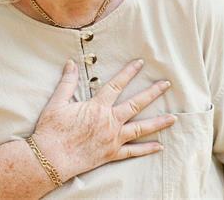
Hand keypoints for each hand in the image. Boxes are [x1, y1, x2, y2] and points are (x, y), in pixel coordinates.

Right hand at [32, 59, 174, 183]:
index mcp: (98, 107)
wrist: (49, 159)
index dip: (129, 72)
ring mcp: (113, 139)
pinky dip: (146, 149)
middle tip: (166, 85)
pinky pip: (132, 152)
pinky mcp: (111, 154)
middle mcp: (109, 122)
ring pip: (140, 128)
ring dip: (158, 122)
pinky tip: (159, 146)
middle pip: (136, 104)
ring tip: (173, 118)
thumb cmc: (51, 131)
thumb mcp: (57, 102)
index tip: (140, 63)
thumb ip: (67, 82)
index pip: (117, 85)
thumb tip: (70, 63)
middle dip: (152, 93)